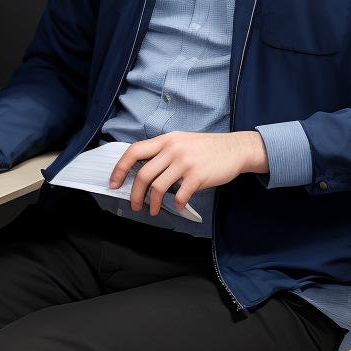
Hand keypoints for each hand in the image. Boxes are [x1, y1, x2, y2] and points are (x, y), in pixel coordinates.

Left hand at [108, 132, 268, 217]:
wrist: (235, 148)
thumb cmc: (206, 148)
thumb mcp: (181, 141)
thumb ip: (163, 152)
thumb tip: (142, 170)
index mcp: (166, 140)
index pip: (134, 151)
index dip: (120, 168)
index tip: (114, 183)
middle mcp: (173, 149)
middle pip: (143, 174)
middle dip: (134, 194)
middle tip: (134, 205)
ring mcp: (185, 162)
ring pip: (158, 187)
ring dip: (152, 203)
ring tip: (153, 210)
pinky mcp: (198, 176)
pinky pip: (180, 195)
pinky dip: (176, 205)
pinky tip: (178, 207)